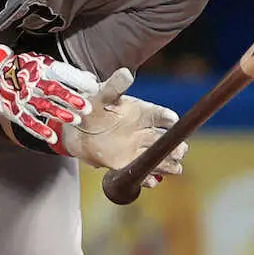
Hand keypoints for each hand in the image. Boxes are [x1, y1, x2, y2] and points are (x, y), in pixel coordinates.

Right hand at [0, 44, 96, 145]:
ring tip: (74, 120)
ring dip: (58, 114)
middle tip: (86, 107)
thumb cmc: (26, 69)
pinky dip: (40, 130)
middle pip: (52, 89)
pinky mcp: (13, 110)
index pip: (61, 72)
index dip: (77, 80)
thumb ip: (67, 73)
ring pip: (41, 106)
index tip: (93, 88)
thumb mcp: (45, 64)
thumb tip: (90, 79)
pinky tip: (52, 137)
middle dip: (70, 99)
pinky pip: (27, 121)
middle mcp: (30, 81)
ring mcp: (21, 96)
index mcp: (40, 68)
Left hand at [60, 68, 186, 187]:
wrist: (76, 127)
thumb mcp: (102, 94)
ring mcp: (138, 149)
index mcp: (144, 113)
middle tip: (177, 152)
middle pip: (169, 141)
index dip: (171, 120)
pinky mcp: (127, 164)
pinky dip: (149, 179)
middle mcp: (145, 132)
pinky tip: (151, 180)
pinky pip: (143, 173)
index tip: (173, 122)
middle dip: (177, 147)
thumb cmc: (92, 105)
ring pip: (161, 159)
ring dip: (169, 165)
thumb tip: (125, 74)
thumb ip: (115, 86)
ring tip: (174, 168)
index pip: (164, 117)